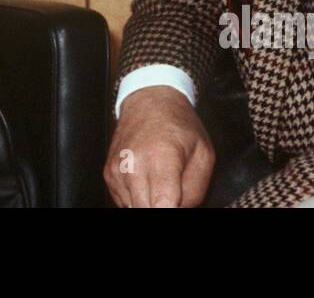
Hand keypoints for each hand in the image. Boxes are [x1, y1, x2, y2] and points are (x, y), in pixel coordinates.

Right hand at [104, 85, 213, 206]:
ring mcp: (117, 171)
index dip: (172, 210)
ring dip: (149, 203)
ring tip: (161, 183)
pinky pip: (124, 202)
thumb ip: (195, 192)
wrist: (150, 101)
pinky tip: (148, 180)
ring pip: (135, 209)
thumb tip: (180, 209)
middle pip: (146, 211)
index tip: (178, 202)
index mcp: (160, 159)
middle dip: (163, 207)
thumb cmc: (178, 125)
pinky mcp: (108, 175)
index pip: (161, 207)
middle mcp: (133, 166)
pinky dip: (138, 198)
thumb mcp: (204, 155)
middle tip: (175, 192)